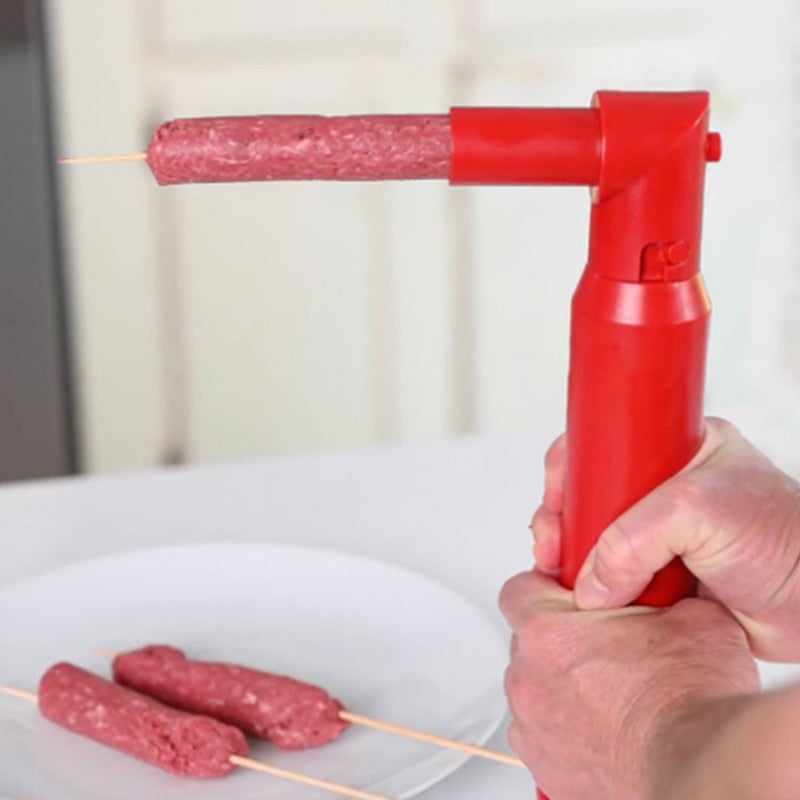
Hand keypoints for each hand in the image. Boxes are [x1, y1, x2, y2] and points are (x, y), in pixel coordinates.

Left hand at [499, 570, 758, 799]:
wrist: (704, 767)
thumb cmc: (693, 701)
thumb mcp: (694, 615)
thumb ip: (664, 591)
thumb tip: (672, 585)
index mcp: (548, 632)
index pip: (518, 590)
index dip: (545, 589)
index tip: (569, 596)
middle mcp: (529, 679)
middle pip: (527, 642)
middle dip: (559, 640)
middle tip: (603, 646)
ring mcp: (533, 726)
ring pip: (534, 690)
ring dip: (561, 686)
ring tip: (609, 693)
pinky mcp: (544, 766)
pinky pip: (542, 736)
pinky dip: (565, 731)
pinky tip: (603, 729)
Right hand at [531, 418, 799, 660]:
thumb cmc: (786, 539)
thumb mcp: (698, 511)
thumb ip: (632, 540)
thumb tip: (589, 581)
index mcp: (676, 449)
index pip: (603, 444)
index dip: (570, 469)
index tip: (555, 498)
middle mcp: (664, 488)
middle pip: (591, 494)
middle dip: (563, 519)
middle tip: (553, 546)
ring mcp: (663, 532)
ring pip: (598, 539)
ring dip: (577, 558)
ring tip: (568, 577)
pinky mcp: (664, 574)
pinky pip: (615, 576)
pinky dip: (598, 588)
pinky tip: (590, 596)